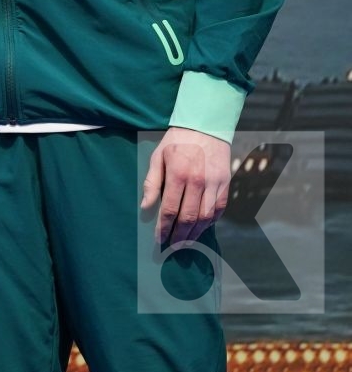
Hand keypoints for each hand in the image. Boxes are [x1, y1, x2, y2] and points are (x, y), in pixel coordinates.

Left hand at [141, 126, 230, 246]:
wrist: (206, 125)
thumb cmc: (177, 141)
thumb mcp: (158, 157)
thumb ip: (152, 183)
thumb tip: (145, 206)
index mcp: (178, 174)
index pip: (169, 209)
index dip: (164, 227)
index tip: (159, 238)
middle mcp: (198, 181)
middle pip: (189, 217)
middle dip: (180, 235)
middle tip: (173, 246)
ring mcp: (214, 183)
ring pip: (206, 217)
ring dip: (196, 232)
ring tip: (186, 241)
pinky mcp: (226, 183)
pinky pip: (220, 209)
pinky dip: (211, 221)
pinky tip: (202, 227)